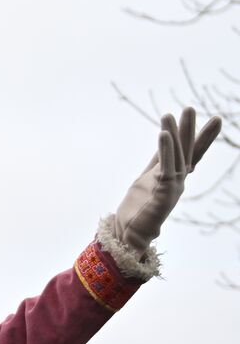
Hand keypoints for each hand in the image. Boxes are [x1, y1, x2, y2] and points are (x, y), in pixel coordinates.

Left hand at [114, 107, 223, 252]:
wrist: (129, 235)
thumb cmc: (138, 208)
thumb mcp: (148, 177)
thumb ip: (158, 162)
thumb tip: (165, 143)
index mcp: (174, 177)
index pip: (191, 153)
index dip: (202, 137)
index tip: (216, 120)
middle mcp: (177, 182)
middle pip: (186, 152)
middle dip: (189, 130)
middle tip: (191, 108)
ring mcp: (172, 188)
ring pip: (177, 157)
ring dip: (174, 135)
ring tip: (171, 114)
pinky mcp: (162, 193)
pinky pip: (165, 167)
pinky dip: (166, 149)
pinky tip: (164, 134)